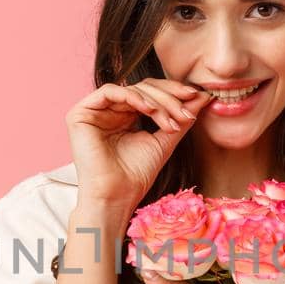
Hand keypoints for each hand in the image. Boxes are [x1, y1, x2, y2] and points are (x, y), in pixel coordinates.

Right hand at [65, 78, 211, 214]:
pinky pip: (110, 92)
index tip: (198, 98)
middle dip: (169, 97)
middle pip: (143, 87)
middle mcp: (109, 110)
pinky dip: (133, 97)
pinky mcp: (81, 113)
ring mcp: (94, 111)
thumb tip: (203, 95)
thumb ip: (181, 117)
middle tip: (186, 113)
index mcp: (125, 115)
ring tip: (170, 121)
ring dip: (156, 101)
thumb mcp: (165, 139)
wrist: (117, 196)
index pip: (151, 92)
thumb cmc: (137, 175)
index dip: (174, 92)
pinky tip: (149, 109)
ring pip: (130, 89)